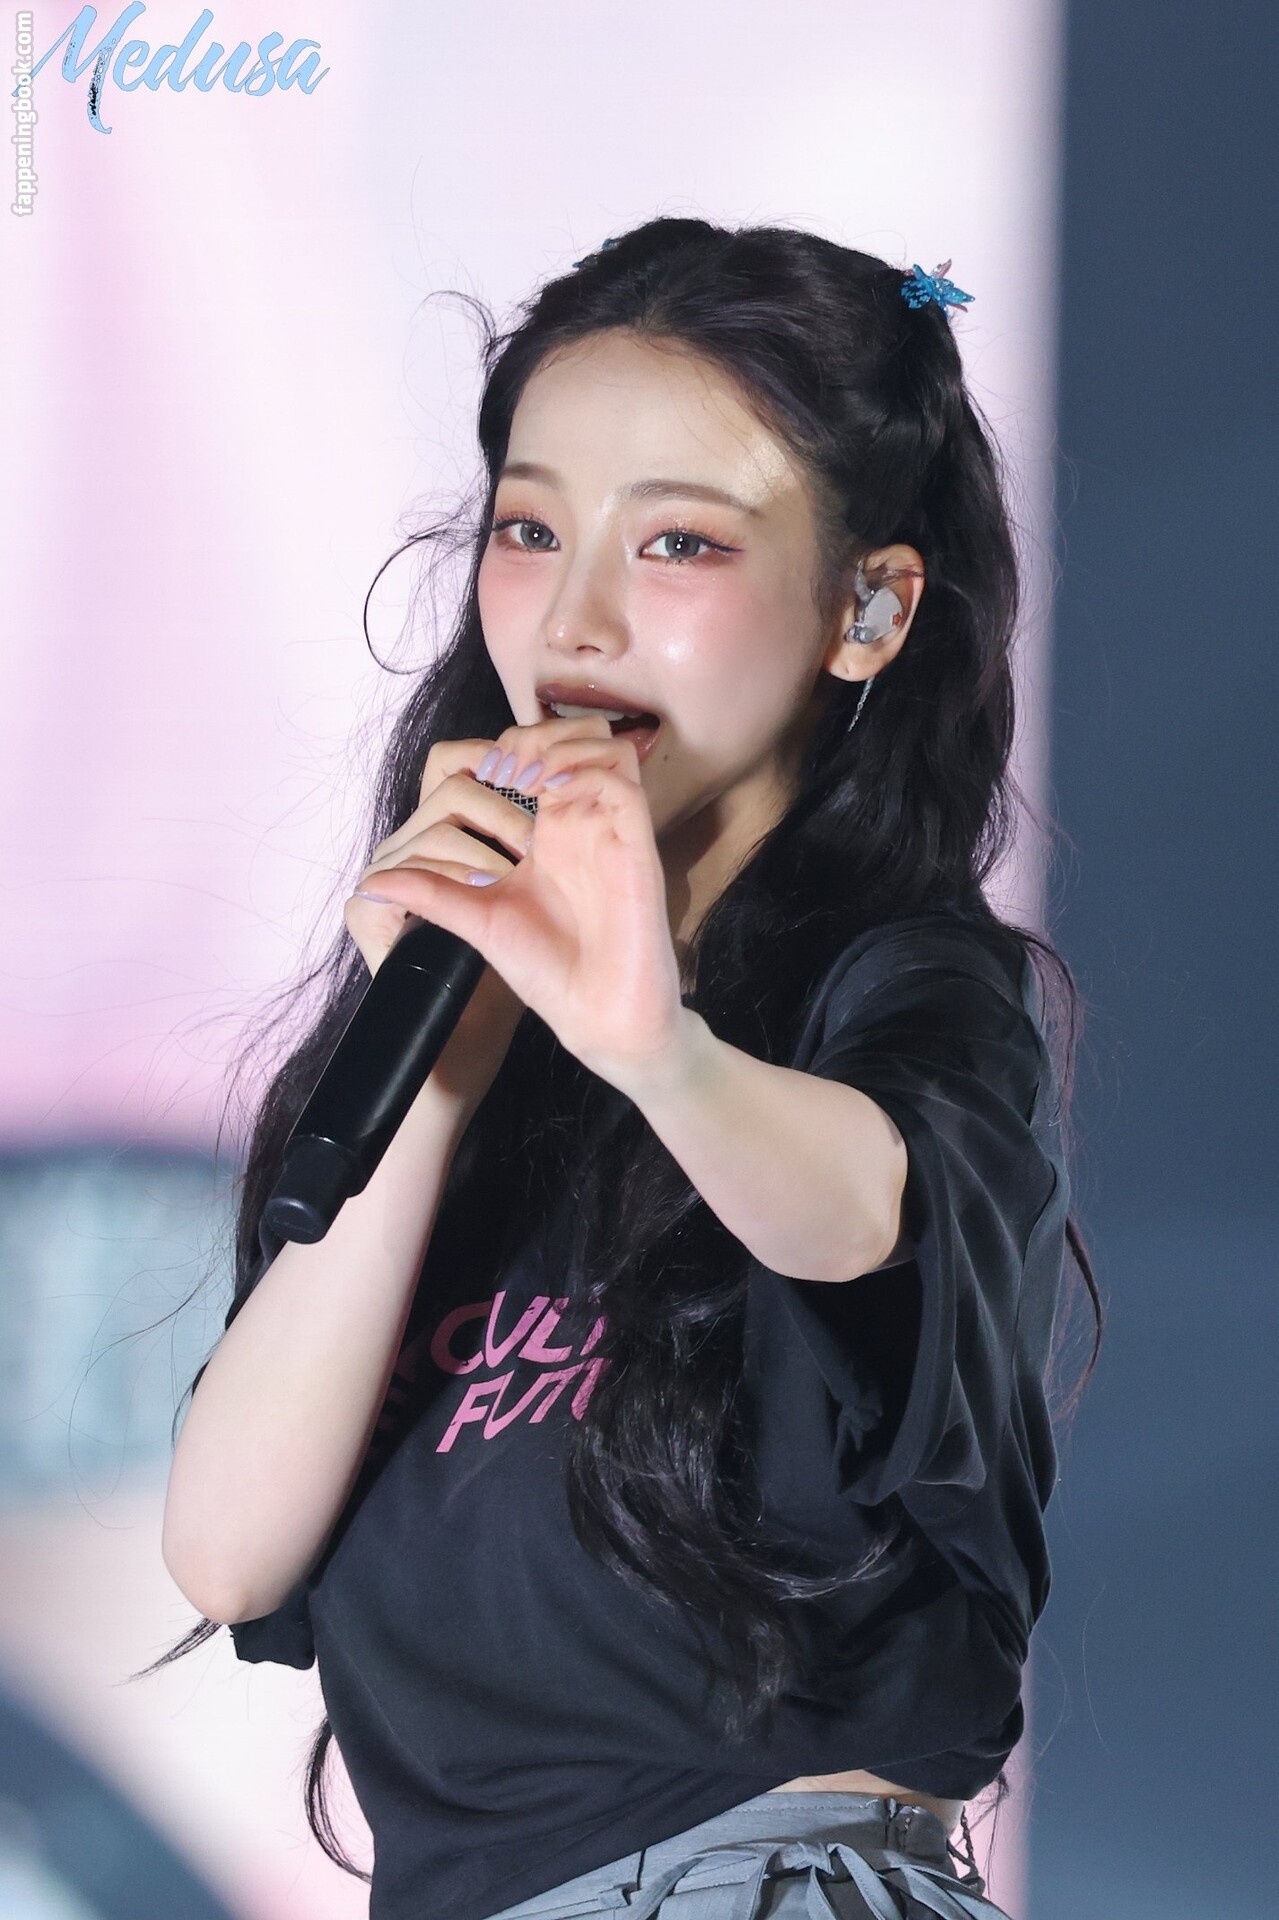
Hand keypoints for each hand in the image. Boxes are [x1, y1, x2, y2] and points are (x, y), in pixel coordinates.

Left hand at [346, 711, 688, 1092]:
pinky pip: (621, 779)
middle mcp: (584, 822)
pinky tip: (551, 792)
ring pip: (604, 744)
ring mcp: (611, 830)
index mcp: (550, 833)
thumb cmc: (548, 970)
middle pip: (573, 736)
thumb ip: (432, 893)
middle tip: (502, 767)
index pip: (538, 756)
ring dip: (560, 744)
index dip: (506, 748)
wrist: (597, 1016)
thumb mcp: (477, 921)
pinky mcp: (635, 842)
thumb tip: (368, 882)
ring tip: (525, 776)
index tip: (477, 776)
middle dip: (534, 734)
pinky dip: (586, 769)